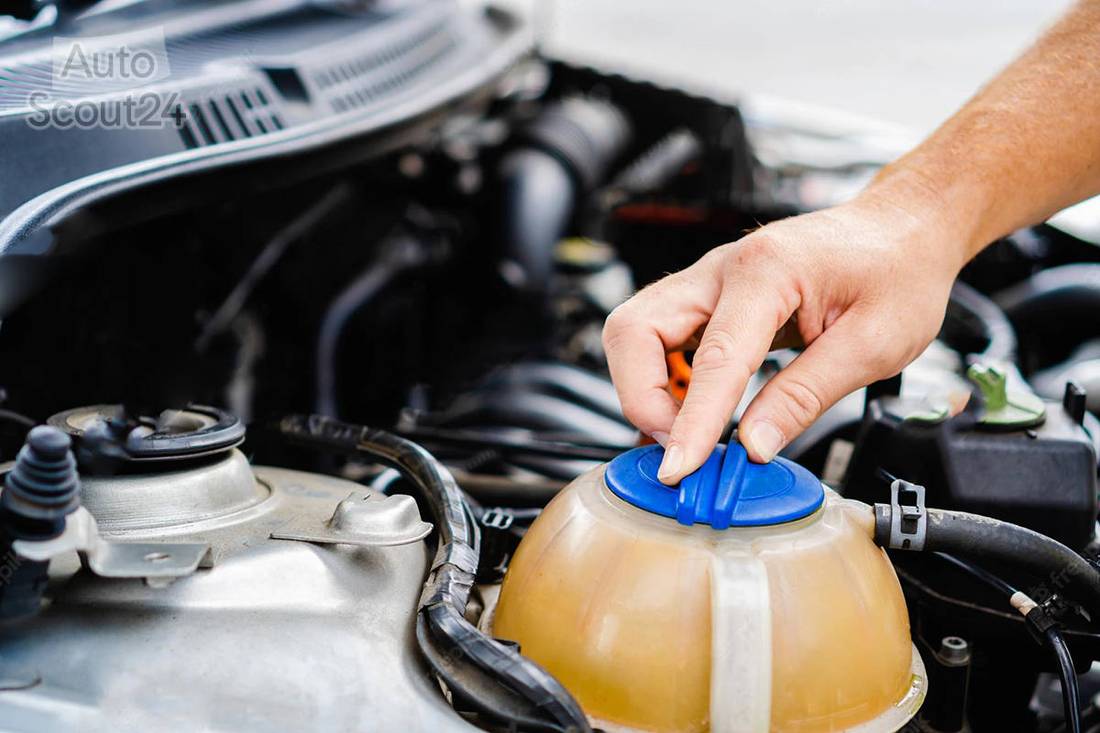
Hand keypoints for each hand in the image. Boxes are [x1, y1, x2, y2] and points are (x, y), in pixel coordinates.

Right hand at [602, 188, 967, 483]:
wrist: (902, 229)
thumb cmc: (898, 272)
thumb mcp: (873, 343)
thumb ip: (806, 396)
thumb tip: (754, 446)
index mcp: (768, 271)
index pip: (713, 358)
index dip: (692, 422)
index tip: (680, 469)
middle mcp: (723, 268)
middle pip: (635, 330)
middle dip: (641, 398)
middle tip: (680, 446)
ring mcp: (708, 280)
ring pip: (635, 332)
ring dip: (644, 388)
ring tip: (685, 431)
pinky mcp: (707, 297)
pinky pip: (657, 337)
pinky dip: (660, 379)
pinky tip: (689, 410)